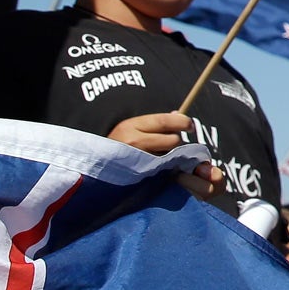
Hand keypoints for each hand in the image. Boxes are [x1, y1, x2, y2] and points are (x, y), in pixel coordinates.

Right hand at [107, 113, 221, 197]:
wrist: (98, 166)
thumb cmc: (118, 144)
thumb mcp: (132, 127)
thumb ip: (155, 122)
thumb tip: (178, 115)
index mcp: (131, 125)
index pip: (164, 120)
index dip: (182, 121)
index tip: (190, 124)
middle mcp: (133, 141)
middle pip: (172, 140)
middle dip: (176, 140)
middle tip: (172, 142)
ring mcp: (137, 160)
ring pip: (170, 155)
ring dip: (171, 154)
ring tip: (160, 154)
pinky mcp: (141, 174)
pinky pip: (164, 168)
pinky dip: (166, 165)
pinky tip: (159, 165)